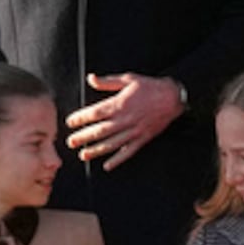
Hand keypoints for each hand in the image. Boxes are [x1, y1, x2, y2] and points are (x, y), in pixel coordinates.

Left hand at [66, 74, 181, 169]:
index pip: (94, 113)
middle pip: (100, 131)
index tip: (70, 122)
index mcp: (119, 104)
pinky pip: (129, 152)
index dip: (80, 118)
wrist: (173, 97)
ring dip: (96, 151)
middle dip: (83, 137)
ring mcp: (134, 131)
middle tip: (70, 142)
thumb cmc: (149, 86)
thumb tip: (91, 78)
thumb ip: (108, 82)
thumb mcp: (128, 79)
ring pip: (112, 144)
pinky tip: (107, 166)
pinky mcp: (143, 138)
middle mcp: (125, 119)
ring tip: (83, 156)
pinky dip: (118, 160)